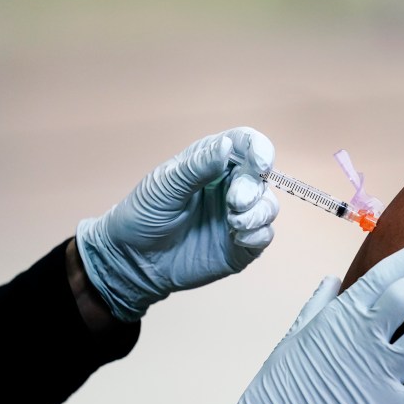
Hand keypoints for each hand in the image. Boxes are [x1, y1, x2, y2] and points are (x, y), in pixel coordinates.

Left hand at [76, 127, 278, 321]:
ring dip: (259, 212)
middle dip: (253, 189)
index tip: (260, 163)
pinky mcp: (241, 244)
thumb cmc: (145, 215)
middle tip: (235, 203)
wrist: (134, 260)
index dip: (259, 149)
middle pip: (261, 177)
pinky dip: (258, 234)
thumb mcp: (165, 186)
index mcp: (212, 161)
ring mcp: (238, 215)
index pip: (245, 143)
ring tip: (235, 223)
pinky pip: (264, 235)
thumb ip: (197, 167)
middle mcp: (230, 185)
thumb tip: (226, 146)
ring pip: (268, 206)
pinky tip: (238, 237)